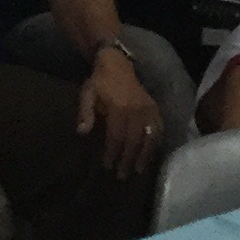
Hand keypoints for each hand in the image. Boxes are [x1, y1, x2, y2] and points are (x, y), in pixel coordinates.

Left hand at [75, 44, 160, 176]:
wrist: (117, 64)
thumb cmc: (99, 82)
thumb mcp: (87, 94)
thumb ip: (85, 113)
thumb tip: (82, 132)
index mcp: (119, 107)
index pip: (117, 136)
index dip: (112, 153)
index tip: (107, 166)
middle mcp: (136, 109)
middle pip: (133, 140)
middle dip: (127, 159)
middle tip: (122, 175)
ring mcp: (148, 108)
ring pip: (149, 136)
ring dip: (144, 155)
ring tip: (138, 170)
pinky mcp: (154, 107)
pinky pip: (158, 128)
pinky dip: (155, 142)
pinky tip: (151, 154)